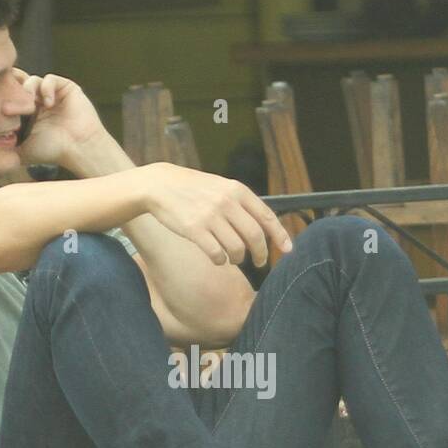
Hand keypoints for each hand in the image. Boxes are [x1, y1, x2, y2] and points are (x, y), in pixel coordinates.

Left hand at [10, 68, 104, 166]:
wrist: (79, 149)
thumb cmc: (54, 151)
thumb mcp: (24, 150)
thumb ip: (9, 149)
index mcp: (29, 113)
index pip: (11, 96)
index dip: (3, 96)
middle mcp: (40, 101)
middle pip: (20, 84)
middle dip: (13, 89)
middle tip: (8, 103)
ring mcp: (53, 94)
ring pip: (33, 80)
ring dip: (28, 89)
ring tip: (30, 105)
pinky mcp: (66, 88)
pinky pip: (50, 79)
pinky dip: (46, 88)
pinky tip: (47, 103)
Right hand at [139, 163, 291, 266]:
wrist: (160, 185)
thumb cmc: (193, 189)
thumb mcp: (220, 187)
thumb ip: (240, 203)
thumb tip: (263, 227)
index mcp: (237, 190)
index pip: (267, 216)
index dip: (280, 236)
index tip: (287, 250)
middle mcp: (226, 202)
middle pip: (255, 236)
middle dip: (261, 254)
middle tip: (259, 262)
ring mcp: (210, 216)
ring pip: (237, 248)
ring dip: (238, 258)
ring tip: (233, 258)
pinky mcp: (194, 230)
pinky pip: (216, 254)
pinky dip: (220, 261)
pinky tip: (217, 258)